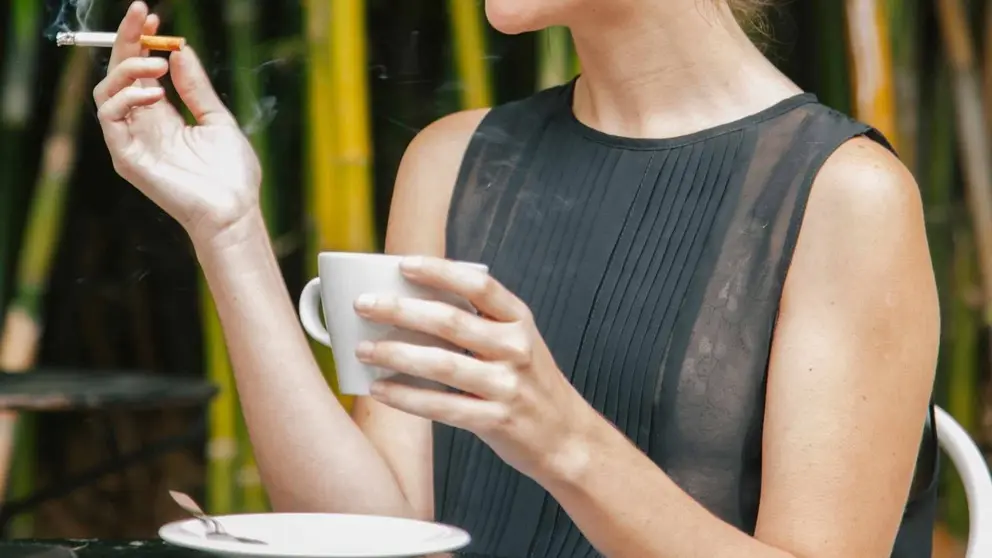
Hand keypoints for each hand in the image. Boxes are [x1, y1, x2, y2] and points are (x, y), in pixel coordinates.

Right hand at [93, 1, 260, 241]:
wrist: (235, 211)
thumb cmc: (231, 173)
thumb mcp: (216, 118)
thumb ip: (195, 87)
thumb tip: (178, 50)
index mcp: (162, 115)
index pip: (139, 70)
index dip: (139, 40)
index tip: (149, 15)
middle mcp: (142, 125)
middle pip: (118, 74)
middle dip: (126, 40)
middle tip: (142, 17)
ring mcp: (132, 141)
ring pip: (107, 92)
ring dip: (128, 69)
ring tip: (157, 65)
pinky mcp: (126, 157)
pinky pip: (109, 118)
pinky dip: (126, 98)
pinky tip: (155, 93)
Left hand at [353, 256, 594, 480]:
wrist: (565, 436)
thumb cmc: (526, 381)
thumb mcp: (515, 342)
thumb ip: (478, 322)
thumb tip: (409, 303)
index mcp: (520, 320)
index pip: (479, 286)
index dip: (440, 271)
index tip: (402, 263)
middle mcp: (517, 348)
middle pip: (450, 322)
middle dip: (400, 311)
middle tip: (363, 305)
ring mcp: (508, 386)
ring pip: (441, 365)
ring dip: (395, 354)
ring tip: (362, 349)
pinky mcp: (496, 421)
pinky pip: (441, 406)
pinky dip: (406, 397)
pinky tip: (379, 389)